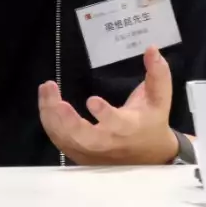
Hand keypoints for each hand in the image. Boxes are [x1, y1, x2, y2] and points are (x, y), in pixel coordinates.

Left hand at [38, 45, 177, 165]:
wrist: (150, 157)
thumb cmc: (152, 122)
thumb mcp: (159, 99)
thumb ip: (158, 74)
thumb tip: (151, 49)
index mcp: (129, 129)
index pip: (117, 124)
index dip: (104, 115)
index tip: (91, 100)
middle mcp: (108, 144)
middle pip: (85, 138)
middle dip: (68, 122)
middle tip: (58, 101)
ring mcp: (92, 153)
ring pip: (67, 139)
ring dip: (52, 116)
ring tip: (46, 89)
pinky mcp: (80, 155)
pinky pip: (60, 140)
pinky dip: (49, 122)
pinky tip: (46, 101)